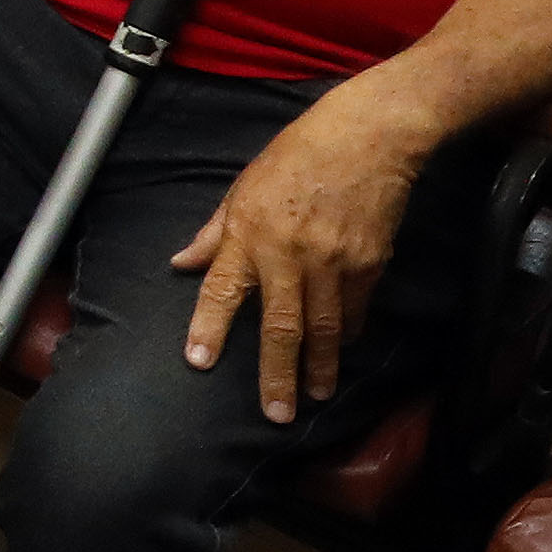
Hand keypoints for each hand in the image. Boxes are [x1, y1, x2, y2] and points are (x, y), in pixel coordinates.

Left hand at [166, 96, 425, 421]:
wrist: (368, 137)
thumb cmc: (297, 156)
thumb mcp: (244, 187)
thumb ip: (214, 233)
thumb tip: (181, 263)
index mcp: (250, 233)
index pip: (222, 288)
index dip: (208, 326)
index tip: (198, 362)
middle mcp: (289, 255)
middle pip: (281, 326)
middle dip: (277, 374)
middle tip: (276, 413)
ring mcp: (334, 262)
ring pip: (324, 328)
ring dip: (320, 366)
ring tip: (315, 395)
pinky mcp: (370, 264)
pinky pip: (356, 309)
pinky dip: (348, 332)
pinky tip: (342, 349)